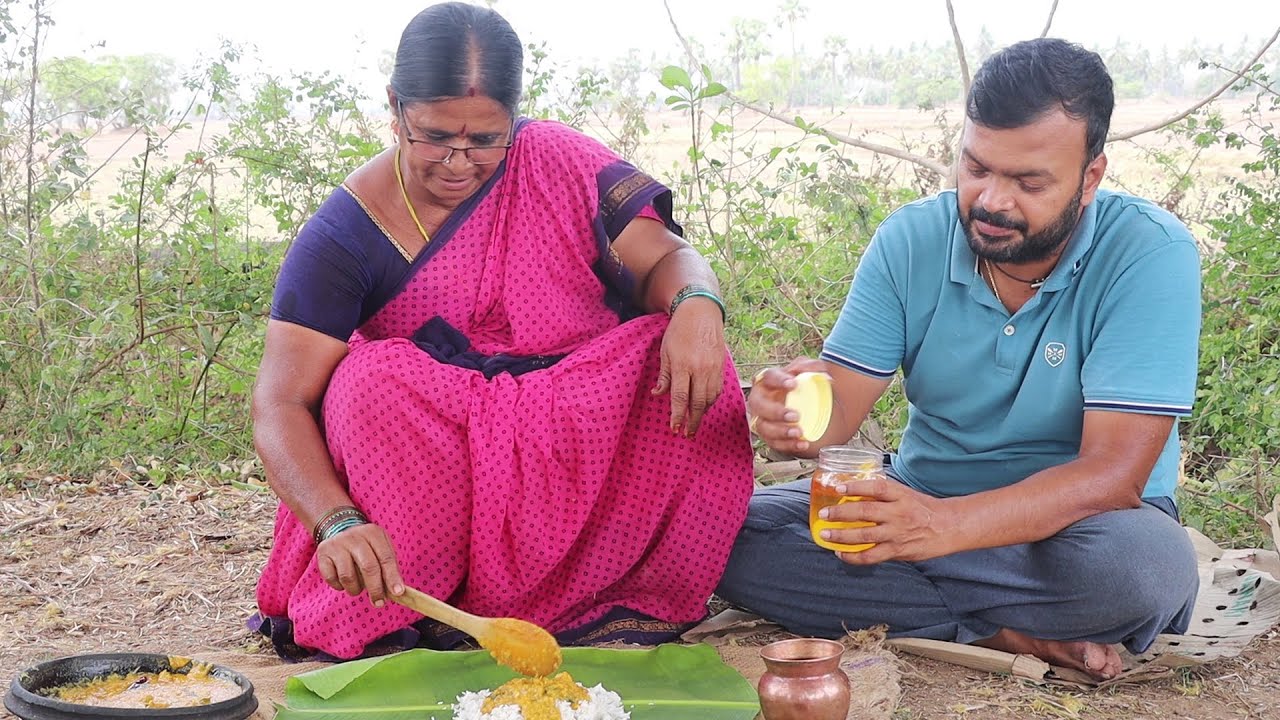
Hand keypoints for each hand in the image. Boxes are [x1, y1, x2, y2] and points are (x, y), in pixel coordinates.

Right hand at [316, 523, 405, 607]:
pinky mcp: (323, 553)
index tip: (398, 593)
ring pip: (348, 576)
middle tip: (379, 602)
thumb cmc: (365, 546)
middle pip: (368, 567)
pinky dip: (339, 586)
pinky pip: (332, 579)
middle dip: (376, 589)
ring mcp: (337, 544)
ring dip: (355, 589)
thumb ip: (388, 566)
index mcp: (374, 533)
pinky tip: (343, 582)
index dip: (392, 577)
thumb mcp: (379, 548)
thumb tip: (396, 591)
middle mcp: (355, 536)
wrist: (338, 528)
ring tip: (357, 588)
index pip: (386, 558)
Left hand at [653, 298, 725, 435]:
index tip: (674, 428)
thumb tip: (657, 395)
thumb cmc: (679, 330)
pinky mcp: (722, 367)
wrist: (701, 312)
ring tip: (694, 422)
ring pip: (709, 399)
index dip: (677, 416)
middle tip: (686, 434)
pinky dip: (710, 401)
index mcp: (683, 365)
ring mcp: (713, 368)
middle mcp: (700, 369)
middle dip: (692, 421)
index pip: (680, 397)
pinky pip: (717, 390)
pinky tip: (703, 406)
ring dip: (701, 413)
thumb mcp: (665, 351)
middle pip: (698, 403)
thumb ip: (664, 375)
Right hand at [747, 358, 827, 454]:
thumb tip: (823, 374)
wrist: (812, 408)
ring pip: (763, 427)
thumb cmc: (805, 387)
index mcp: (769, 380)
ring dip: (780, 431)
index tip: (793, 384)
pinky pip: (774, 443)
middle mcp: (760, 399)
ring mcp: (762, 419)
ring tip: (798, 432)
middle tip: (795, 415)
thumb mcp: (811, 372)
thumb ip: (814, 368)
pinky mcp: (769, 436)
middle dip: (775, 412)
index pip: (769, 376)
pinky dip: (788, 445)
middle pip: (758, 405)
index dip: (778, 380)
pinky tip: (802, 443)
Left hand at [818, 475, 956, 563]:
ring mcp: (897, 533)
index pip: (876, 487)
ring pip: (865, 535)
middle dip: (841, 513)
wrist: (948, 527)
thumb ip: (883, 494)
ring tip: (825, 535)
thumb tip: (854, 490)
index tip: (839, 487)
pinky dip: (854, 557)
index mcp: (900, 495)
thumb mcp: (905, 494)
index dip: (856, 486)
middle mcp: (898, 513)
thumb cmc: (923, 508)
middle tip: (824, 514)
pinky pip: (871, 556)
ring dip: (841, 536)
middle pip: (865, 511)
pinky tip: (841, 554)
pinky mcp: (897, 551)